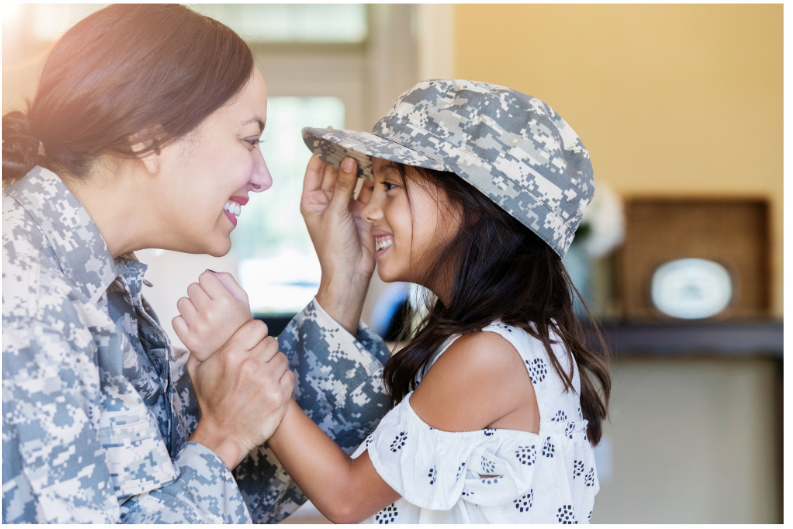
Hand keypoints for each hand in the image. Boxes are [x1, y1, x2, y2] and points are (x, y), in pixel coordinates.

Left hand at [172, 270, 252, 361]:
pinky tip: (196, 327)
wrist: (236, 354)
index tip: (215, 293)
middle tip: (209, 306)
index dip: (209, 283)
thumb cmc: (239, 323)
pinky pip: (176, 320)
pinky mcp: (189, 340)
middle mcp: (211, 313)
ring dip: (190, 307)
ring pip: (181, 302)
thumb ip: (227, 280)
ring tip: (202, 316)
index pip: (204, 277)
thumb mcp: (242, 300)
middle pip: (192, 287)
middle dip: (199, 294)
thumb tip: (207, 272)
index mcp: (225, 301)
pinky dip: (184, 322)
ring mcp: (198, 327)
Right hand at [187, 319, 294, 468]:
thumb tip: (202, 334)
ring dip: (274, 366)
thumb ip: (200, 349)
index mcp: (231, 353)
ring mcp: (267, 381)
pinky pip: (289, 375)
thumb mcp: (197, 372)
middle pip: (271, 343)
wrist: (223, 435)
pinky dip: (282, 380)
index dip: (257, 335)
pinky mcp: (279, 396)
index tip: (253, 344)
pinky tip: (270, 388)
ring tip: (263, 378)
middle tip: (257, 364)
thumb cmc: (210, 403)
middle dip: (265, 352)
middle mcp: (250, 364)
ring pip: (282, 358)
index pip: (258, 327)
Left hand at [300, 155, 374, 333]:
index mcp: (312, 201)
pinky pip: (366, 192)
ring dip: (359, 167)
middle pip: (336, 172)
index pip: (315, 170)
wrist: (350, 273)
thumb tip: (349, 160)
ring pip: (353, 180)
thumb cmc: (334, 247)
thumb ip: (343, 186)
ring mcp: (345, 207)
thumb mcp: (335, 213)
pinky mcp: (362, 212)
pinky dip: (371, 181)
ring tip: (367, 149)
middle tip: (353, 138)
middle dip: (344, 157)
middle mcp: (327, 201)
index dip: (321, 152)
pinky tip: (377, 167)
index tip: (329, 135)